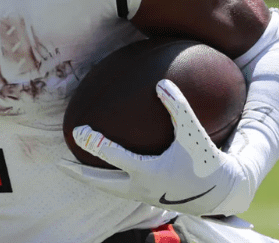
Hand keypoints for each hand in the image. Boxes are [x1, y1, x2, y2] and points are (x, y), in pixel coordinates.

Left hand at [57, 79, 253, 216]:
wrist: (219, 192)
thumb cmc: (206, 160)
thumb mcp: (194, 133)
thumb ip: (178, 107)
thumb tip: (161, 82)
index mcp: (147, 171)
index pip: (112, 157)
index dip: (94, 143)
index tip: (77, 130)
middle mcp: (139, 187)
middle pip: (100, 182)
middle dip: (78, 172)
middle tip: (59, 162)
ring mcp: (141, 195)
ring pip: (107, 189)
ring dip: (89, 179)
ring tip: (72, 168)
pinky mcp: (147, 197)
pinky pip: (119, 189)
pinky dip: (105, 180)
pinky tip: (102, 169)